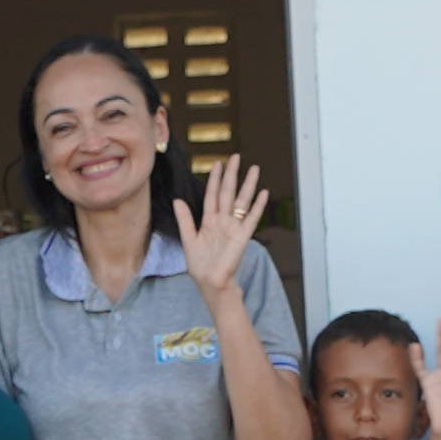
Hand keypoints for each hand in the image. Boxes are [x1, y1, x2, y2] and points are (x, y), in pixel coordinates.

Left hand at [173, 156, 274, 301]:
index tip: (218, 163)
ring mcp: (234, 227)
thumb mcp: (189, 239)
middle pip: (228, 192)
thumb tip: (177, 200)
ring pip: (242, 200)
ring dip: (248, 185)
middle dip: (232, 175)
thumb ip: (185, 219)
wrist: (210, 282)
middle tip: (236, 157)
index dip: (215, 179)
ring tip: (254, 169)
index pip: (212, 194)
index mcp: (209, 220)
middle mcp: (223, 220)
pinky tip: (263, 193)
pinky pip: (252, 218)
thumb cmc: (200, 265)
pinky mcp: (243, 236)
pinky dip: (258, 206)